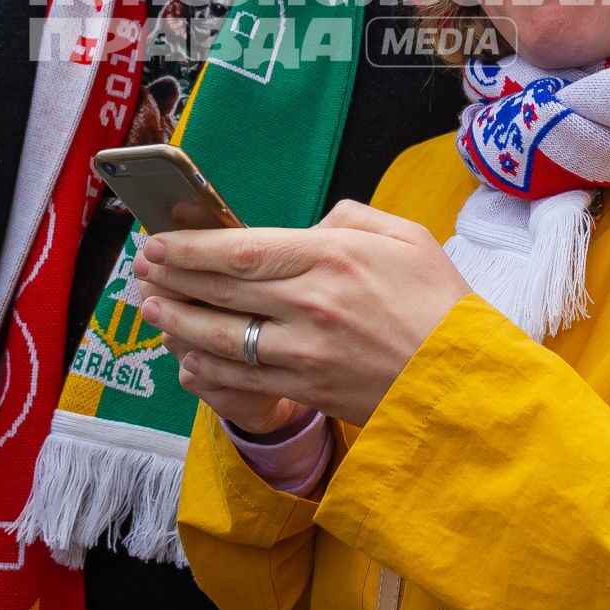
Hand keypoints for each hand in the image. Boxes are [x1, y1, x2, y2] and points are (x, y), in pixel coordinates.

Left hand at [133, 200, 471, 427]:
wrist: (467, 382)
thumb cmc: (440, 303)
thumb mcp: (406, 237)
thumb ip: (349, 218)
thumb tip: (307, 227)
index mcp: (333, 258)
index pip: (241, 249)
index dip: (189, 247)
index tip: (158, 241)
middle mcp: (312, 305)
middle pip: (221, 290)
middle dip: (172, 278)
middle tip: (141, 270)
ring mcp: (307, 354)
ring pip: (221, 338)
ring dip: (178, 322)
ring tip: (151, 308)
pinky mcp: (309, 391)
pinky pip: (241, 382)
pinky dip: (206, 370)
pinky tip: (186, 357)